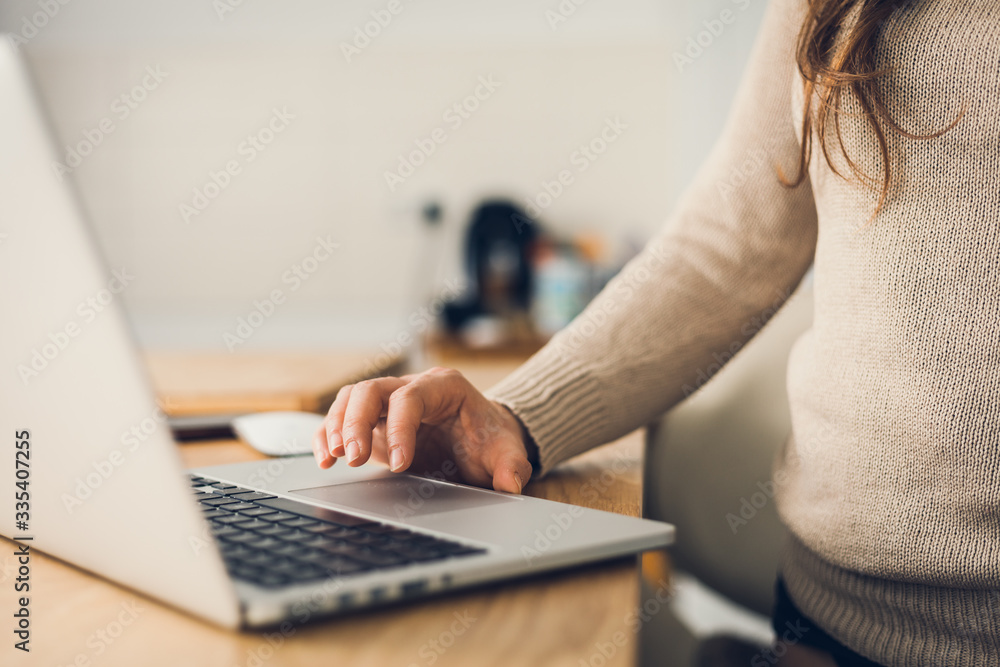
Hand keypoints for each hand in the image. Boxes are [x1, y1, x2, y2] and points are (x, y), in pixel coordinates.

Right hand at [312, 367, 534, 493]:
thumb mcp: (508, 450)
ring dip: (338, 426)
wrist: (483, 439)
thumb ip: (512, 465)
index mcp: (444, 386)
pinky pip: (343, 418)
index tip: (399, 464)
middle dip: (357, 422)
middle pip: (372, 390)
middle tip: (353, 458)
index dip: (399, 428)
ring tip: (334, 458)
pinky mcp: (375, 424)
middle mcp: (412, 388)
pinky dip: (330, 435)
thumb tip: (510, 483)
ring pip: (352, 399)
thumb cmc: (491, 439)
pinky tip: (326, 457)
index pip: (411, 397)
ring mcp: (389, 405)